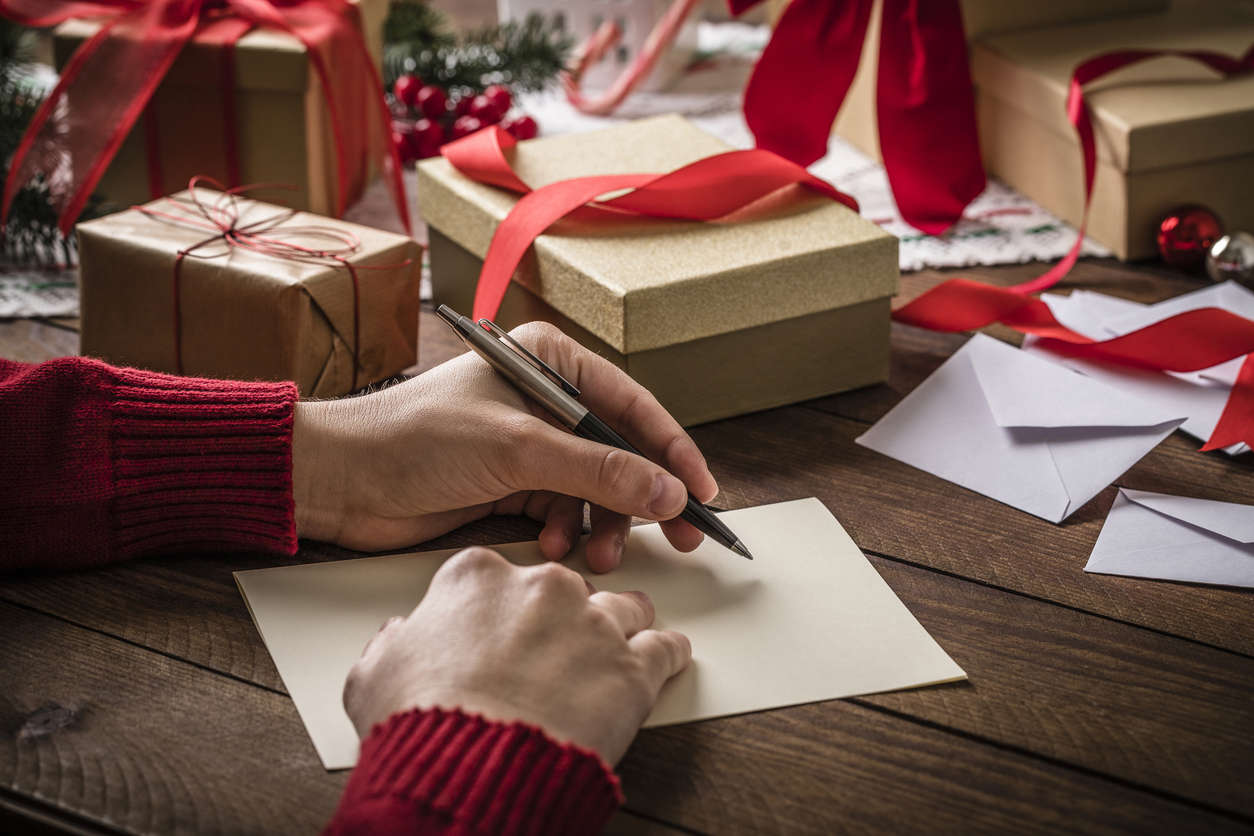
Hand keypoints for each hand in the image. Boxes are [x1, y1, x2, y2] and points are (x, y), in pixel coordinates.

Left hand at [292, 321, 717, 570]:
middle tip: (680, 539)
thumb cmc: (415, 439)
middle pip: (620, 452)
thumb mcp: (518, 450)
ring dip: (601, 524)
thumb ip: (598, 472)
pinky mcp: (510, 483)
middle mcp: (545, 399)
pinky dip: (566, 532)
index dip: (673, 451)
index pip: (632, 407)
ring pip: (594, 489)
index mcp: (550, 362)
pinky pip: (563, 510)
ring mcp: (528, 443)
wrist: (341, 480)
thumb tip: (669, 492)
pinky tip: (551, 547)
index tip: (704, 493)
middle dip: (644, 498)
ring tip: (596, 554)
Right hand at [343, 547, 690, 765]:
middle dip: (565, 615)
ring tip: (620, 646)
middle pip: (567, 587)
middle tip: (558, 648)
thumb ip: (393, 644)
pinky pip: (666, 647)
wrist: (472, 769)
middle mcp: (542, 587)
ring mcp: (594, 622)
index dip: (502, 606)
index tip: (506, 623)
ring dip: (624, 626)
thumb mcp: (376, 674)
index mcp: (478, 577)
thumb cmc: (423, 722)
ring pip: (625, 607)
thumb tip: (396, 638)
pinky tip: (669, 658)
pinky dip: (669, 653)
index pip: (498, 574)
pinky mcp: (634, 666)